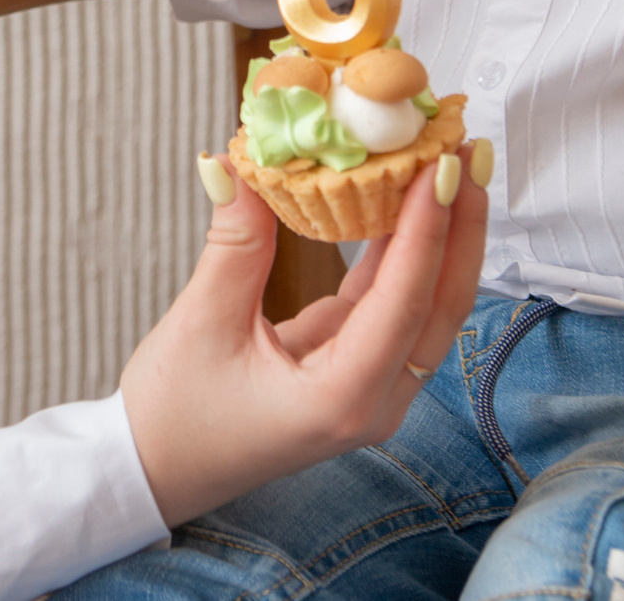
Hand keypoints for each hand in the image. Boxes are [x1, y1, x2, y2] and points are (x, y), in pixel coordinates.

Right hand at [119, 146, 489, 527]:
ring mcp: (368, 389)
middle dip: (461, 226)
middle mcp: (372, 401)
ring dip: (441, 236)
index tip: (443, 163)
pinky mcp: (352, 370)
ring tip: (450, 164)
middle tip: (468, 150)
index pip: (404, 301)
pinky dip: (402, 254)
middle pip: (441, 306)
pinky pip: (393, 305)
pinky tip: (405, 203)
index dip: (428, 228)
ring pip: (426, 306)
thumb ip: (235, 242)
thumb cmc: (173, 419)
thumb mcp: (202, 323)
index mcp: (341, 399)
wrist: (155, 474)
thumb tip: (242, 162)